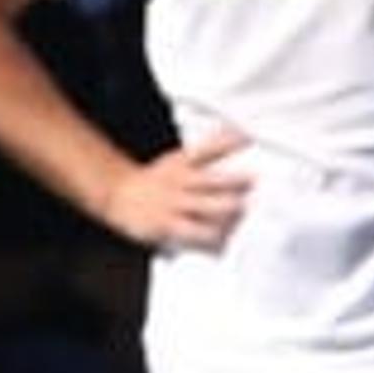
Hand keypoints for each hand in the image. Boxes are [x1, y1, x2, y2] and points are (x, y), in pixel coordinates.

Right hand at [94, 128, 250, 252]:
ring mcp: (173, 204)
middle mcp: (178, 181)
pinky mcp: (167, 225)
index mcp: (180, 162)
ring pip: (206, 207)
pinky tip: (224, 237)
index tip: (249, 138)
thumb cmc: (157, 179)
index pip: (206, 148)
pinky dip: (211, 235)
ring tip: (242, 210)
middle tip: (254, 181)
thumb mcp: (178, 159)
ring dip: (228, 210)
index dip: (228, 142)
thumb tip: (239, 135)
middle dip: (234, 181)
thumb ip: (207, 151)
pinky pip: (194, 232)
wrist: (119, 195)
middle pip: (210, 180)